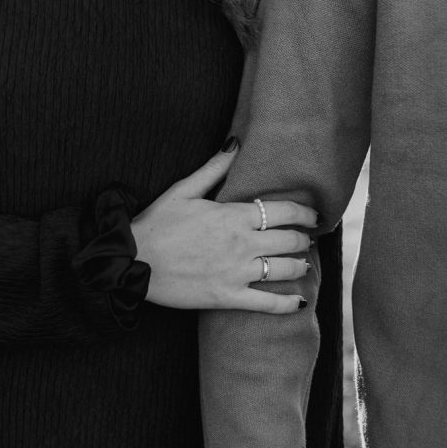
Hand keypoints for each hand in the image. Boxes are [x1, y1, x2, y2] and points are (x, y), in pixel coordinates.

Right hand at [130, 139, 316, 310]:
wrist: (133, 262)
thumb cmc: (156, 224)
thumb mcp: (183, 190)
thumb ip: (214, 168)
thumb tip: (236, 143)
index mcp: (234, 215)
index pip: (284, 211)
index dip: (305, 213)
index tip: (313, 215)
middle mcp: (242, 243)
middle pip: (291, 240)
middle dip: (305, 239)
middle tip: (309, 239)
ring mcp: (237, 272)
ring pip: (284, 269)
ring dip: (300, 265)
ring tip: (304, 264)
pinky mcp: (228, 297)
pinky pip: (267, 303)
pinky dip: (287, 304)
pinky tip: (300, 302)